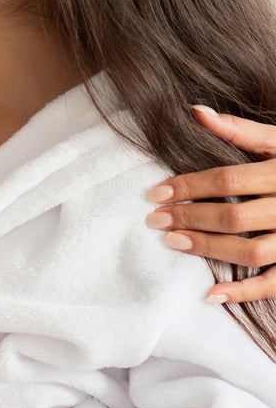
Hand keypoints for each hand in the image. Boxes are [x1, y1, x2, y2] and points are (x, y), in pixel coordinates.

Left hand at [145, 106, 275, 303]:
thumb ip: (239, 130)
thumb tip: (195, 112)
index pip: (229, 180)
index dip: (189, 186)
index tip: (155, 193)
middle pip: (235, 217)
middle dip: (190, 219)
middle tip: (155, 220)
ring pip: (253, 250)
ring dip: (210, 249)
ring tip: (174, 243)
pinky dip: (245, 292)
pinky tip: (211, 294)